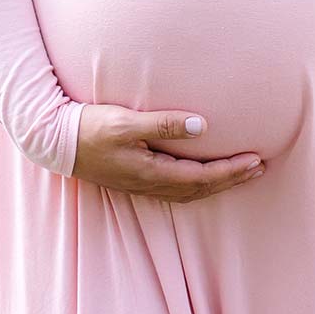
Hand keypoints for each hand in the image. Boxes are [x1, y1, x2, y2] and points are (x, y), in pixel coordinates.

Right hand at [72, 103, 264, 198]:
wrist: (55, 141)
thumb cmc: (90, 128)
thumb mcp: (127, 123)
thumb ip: (164, 125)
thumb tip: (201, 126)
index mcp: (152, 173)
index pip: (202, 177)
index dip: (231, 171)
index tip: (256, 161)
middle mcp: (150, 183)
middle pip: (201, 188)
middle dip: (232, 179)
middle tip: (259, 168)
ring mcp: (142, 183)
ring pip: (190, 190)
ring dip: (218, 181)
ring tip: (240, 171)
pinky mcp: (136, 176)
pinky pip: (177, 186)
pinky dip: (198, 182)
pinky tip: (202, 173)